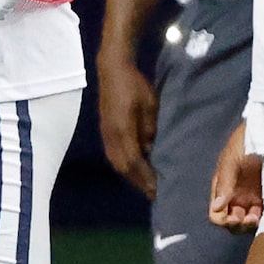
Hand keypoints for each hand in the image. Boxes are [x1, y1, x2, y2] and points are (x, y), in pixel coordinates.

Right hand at [97, 47, 159, 195]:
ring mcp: (106, 134)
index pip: (134, 161)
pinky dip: (123, 166)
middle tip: (152, 194)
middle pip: (122, 166)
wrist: (112, 70)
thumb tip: (150, 150)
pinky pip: (113, 155)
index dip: (145, 177)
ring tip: (143, 184)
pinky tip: (133, 168)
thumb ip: (149, 130)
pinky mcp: (105, 131)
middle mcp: (111, 136)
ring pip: (116, 162)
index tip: (157, 189)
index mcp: (123, 130)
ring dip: (130, 175)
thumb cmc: (135, 85)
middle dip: (137, 181)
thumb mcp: (150, 106)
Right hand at [209, 122, 263, 232]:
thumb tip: (216, 207)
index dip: (223, 220)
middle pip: (232, 221)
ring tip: (259, 217)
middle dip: (238, 224)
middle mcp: (235, 196)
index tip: (234, 217)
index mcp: (222, 188)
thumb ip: (224, 184)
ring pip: (248, 221)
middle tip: (249, 218)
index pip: (216, 214)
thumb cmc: (245, 142)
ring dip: (251, 224)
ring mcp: (252, 197)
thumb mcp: (230, 160)